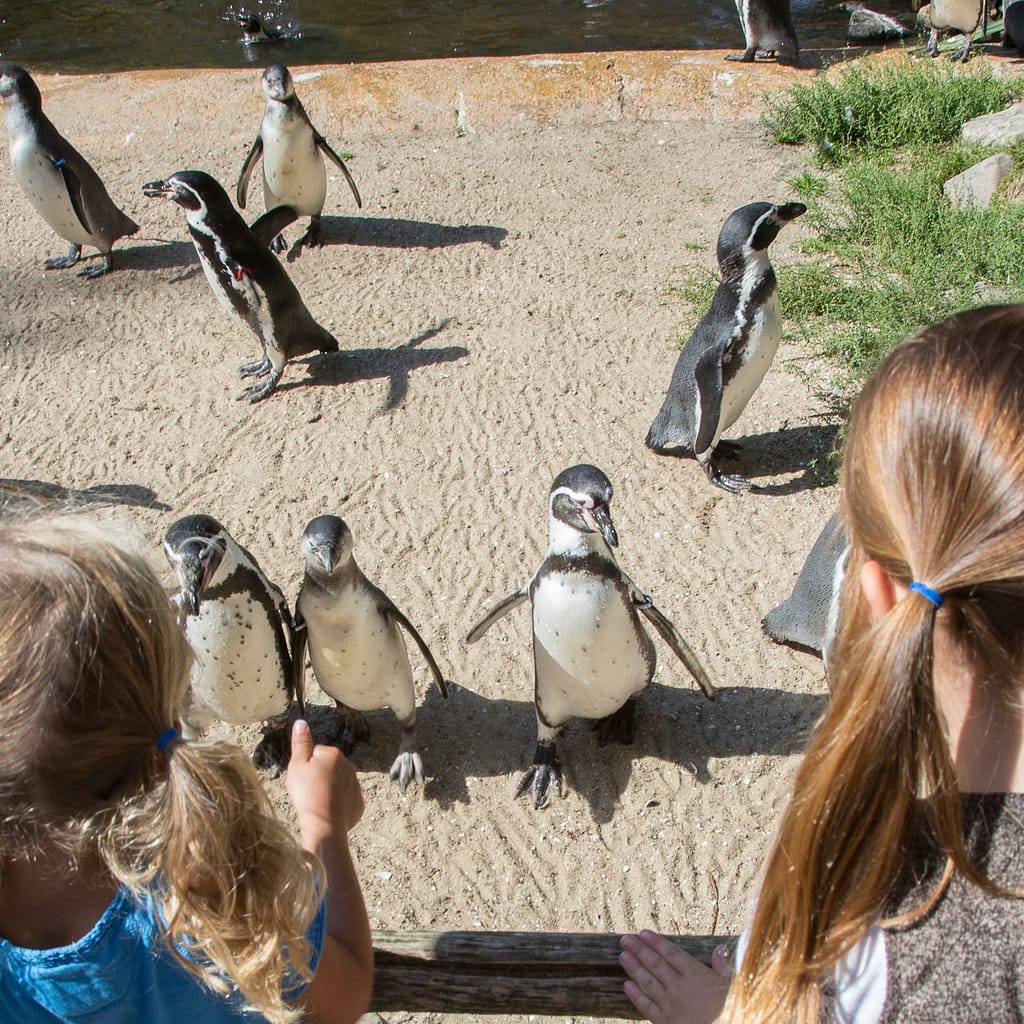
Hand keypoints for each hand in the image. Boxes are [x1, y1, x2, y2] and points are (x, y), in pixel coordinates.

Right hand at [286, 719, 363, 840]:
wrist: (324, 824)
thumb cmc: (307, 793)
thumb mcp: (297, 765)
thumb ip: (301, 743)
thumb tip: (301, 722)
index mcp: (334, 754)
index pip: (316, 754)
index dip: (306, 766)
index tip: (302, 778)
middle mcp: (349, 766)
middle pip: (328, 768)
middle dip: (319, 776)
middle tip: (308, 791)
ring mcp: (355, 785)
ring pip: (337, 784)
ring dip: (328, 790)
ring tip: (317, 802)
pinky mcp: (358, 803)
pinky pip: (345, 800)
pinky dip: (337, 804)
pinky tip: (327, 811)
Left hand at [619, 930, 732, 1023]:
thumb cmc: (731, 1011)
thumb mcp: (733, 988)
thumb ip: (723, 968)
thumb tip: (720, 949)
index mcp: (697, 976)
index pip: (672, 954)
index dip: (656, 942)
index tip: (643, 933)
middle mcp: (680, 988)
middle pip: (656, 965)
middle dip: (639, 950)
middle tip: (625, 939)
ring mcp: (671, 1006)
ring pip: (648, 982)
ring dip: (634, 968)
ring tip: (623, 956)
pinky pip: (647, 1007)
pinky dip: (636, 995)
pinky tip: (627, 985)